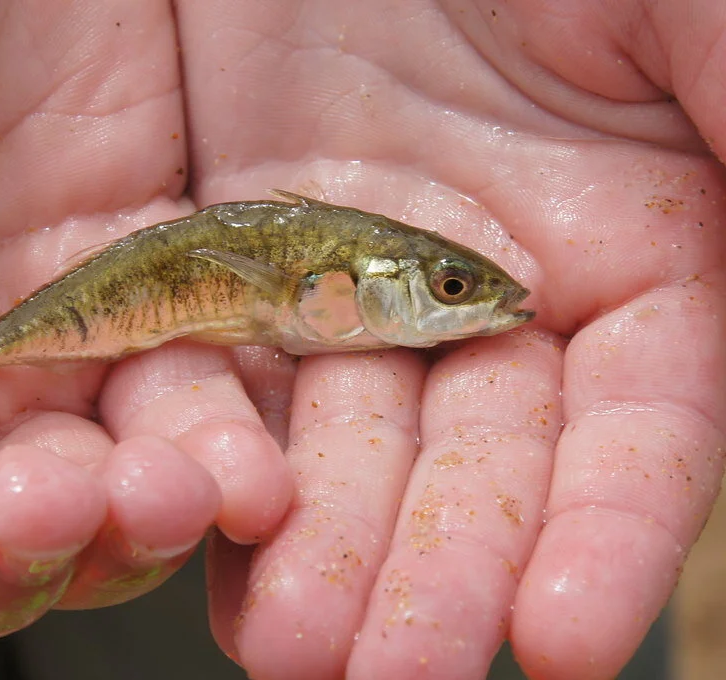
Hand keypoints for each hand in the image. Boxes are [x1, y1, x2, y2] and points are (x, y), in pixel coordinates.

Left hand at [188, 2, 725, 678]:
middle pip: (480, 471)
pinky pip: (248, 377)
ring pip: (357, 446)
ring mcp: (374, 283)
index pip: (639, 438)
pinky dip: (238, 463)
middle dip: (441, 576)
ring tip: (296, 655)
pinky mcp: (263, 258)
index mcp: (642, 256)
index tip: (569, 643)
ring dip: (330, 554)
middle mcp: (505, 298)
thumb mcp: (692, 14)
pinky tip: (223, 551)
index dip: (608, 538)